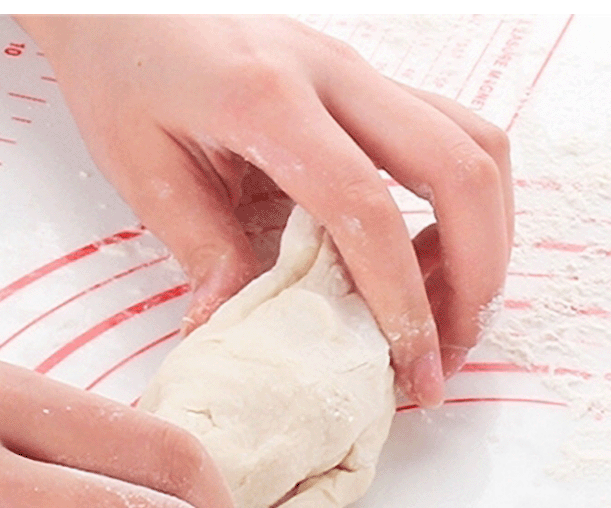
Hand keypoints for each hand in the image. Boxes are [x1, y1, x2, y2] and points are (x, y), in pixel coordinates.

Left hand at [18, 15, 513, 406]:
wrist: (124, 2)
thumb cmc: (124, 70)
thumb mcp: (142, 169)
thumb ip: (202, 248)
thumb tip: (236, 331)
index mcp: (270, 100)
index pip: (368, 209)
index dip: (403, 300)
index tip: (413, 368)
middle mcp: (335, 76)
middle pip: (460, 169)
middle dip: (476, 277)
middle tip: (449, 354)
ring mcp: (363, 76)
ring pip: (477, 147)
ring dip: (486, 242)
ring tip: (449, 315)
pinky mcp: (372, 87)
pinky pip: (456, 139)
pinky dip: (467, 211)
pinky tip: (430, 262)